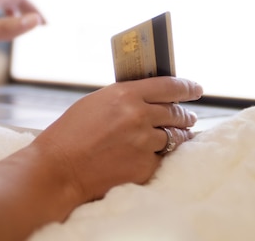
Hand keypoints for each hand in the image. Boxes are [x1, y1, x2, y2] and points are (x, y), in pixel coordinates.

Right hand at [34, 76, 202, 201]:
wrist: (59, 169)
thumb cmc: (69, 134)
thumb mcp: (95, 103)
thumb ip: (123, 98)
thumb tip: (147, 99)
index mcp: (126, 94)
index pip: (169, 86)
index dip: (187, 87)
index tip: (196, 88)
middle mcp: (139, 116)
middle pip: (176, 111)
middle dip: (185, 114)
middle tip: (189, 116)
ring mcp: (144, 142)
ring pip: (175, 136)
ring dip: (178, 136)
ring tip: (178, 136)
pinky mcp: (144, 166)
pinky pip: (163, 158)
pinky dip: (161, 156)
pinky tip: (157, 156)